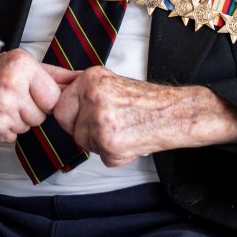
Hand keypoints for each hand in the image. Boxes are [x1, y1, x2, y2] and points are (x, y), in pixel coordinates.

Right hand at [0, 49, 77, 141]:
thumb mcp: (25, 65)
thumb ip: (56, 75)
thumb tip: (82, 79)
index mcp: (22, 66)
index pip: (53, 98)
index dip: (42, 98)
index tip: (27, 90)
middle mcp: (11, 84)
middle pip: (41, 115)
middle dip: (30, 110)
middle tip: (13, 98)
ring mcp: (1, 107)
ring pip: (28, 127)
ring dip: (18, 120)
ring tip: (3, 105)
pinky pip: (14, 136)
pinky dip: (6, 129)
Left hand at [51, 67, 173, 166]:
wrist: (175, 113)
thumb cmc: (148, 101)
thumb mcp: (111, 83)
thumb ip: (85, 90)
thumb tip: (61, 96)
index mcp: (91, 79)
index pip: (60, 105)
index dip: (70, 115)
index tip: (80, 118)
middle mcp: (93, 97)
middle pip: (67, 125)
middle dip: (82, 130)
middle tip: (103, 127)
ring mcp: (100, 121)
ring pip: (85, 143)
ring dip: (101, 143)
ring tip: (123, 131)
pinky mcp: (109, 143)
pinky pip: (102, 157)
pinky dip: (116, 155)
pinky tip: (130, 141)